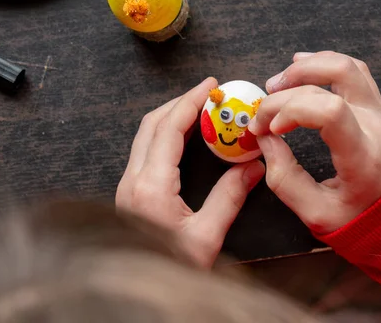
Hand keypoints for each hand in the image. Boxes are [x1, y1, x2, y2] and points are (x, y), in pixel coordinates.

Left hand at [116, 77, 264, 267]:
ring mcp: (127, 186)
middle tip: (208, 93)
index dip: (190, 101)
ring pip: (145, 135)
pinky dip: (165, 134)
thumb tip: (253, 169)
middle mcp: (132, 180)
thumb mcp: (207, 237)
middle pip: (152, 124)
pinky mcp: (130, 192)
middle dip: (180, 102)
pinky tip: (184, 136)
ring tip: (200, 109)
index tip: (211, 86)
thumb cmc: (170, 269)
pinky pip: (145, 150)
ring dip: (171, 116)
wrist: (139, 294)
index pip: (169, 128)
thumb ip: (230, 198)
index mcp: (150, 187)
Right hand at [248, 52, 380, 234]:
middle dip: (288, 89)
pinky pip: (353, 71)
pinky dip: (323, 63)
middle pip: (336, 77)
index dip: (292, 110)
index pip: (330, 110)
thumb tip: (264, 139)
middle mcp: (377, 126)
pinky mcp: (377, 107)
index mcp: (364, 157)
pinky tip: (299, 68)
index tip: (270, 130)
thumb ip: (285, 179)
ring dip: (306, 67)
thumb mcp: (316, 213)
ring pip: (347, 65)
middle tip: (263, 111)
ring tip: (276, 85)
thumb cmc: (359, 219)